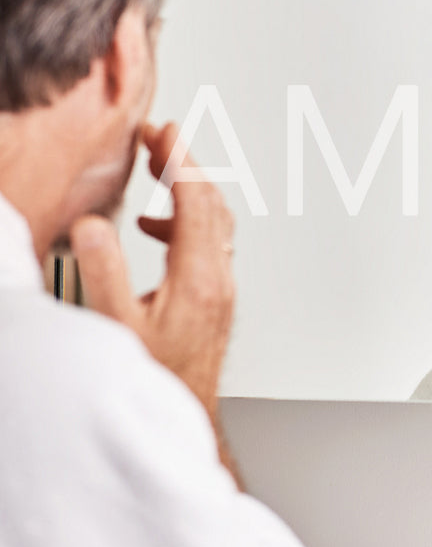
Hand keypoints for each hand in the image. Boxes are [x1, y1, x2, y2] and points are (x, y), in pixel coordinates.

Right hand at [70, 122, 236, 423]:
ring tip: (155, 172)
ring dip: (186, 191)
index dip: (179, 161)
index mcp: (199, 277)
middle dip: (185, 165)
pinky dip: (185, 221)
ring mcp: (220, 289)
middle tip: (158, 138)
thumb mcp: (116, 325)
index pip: (195, 202)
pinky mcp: (215, 299)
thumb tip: (95, 225)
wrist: (182, 414)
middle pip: (211, 204)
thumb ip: (105, 272)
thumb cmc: (154, 378)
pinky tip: (153, 228)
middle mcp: (218, 279)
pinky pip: (208, 243)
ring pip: (213, 222)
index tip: (164, 131)